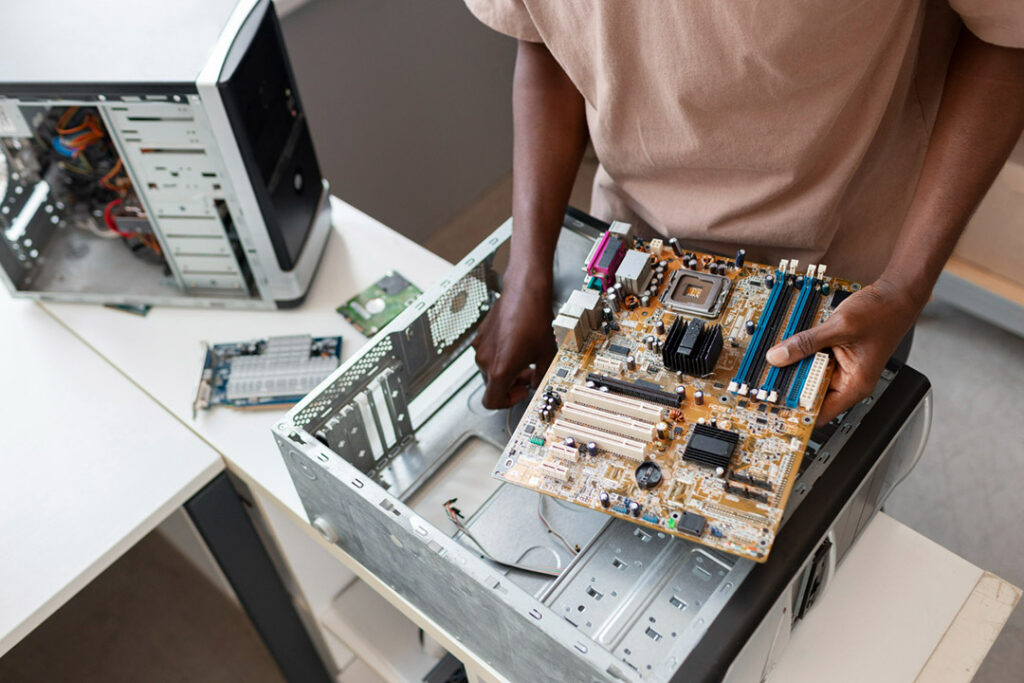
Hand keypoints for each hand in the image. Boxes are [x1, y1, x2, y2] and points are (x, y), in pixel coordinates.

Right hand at [473, 267, 556, 408]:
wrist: (525, 292)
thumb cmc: (535, 319)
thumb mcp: (546, 354)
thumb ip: (540, 376)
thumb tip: (536, 383)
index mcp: (499, 369)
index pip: (492, 402)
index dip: (508, 402)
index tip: (521, 391)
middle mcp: (485, 360)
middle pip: (493, 385)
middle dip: (511, 383)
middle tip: (529, 374)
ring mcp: (481, 347)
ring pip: (490, 369)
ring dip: (506, 369)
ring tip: (525, 357)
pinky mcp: (481, 335)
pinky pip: (489, 354)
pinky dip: (501, 355)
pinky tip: (517, 343)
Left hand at [765, 279, 922, 424]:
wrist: (895, 295)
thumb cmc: (882, 313)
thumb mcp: (839, 326)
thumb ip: (807, 342)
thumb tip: (778, 356)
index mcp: (854, 384)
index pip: (820, 413)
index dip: (796, 412)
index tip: (775, 407)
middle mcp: (848, 381)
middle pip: (810, 394)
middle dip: (789, 387)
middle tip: (765, 381)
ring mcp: (841, 368)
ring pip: (809, 377)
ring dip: (793, 369)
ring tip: (774, 362)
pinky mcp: (836, 356)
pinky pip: (813, 361)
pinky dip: (800, 355)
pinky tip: (788, 349)